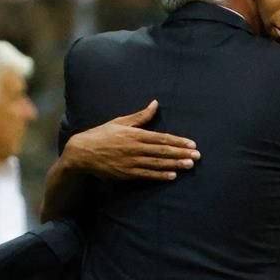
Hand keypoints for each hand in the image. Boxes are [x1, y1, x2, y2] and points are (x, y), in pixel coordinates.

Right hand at [64, 100, 199, 180]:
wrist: (82, 152)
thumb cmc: (102, 134)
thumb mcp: (121, 122)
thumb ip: (140, 116)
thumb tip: (155, 103)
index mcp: (136, 134)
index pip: (162, 138)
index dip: (178, 141)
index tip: (192, 143)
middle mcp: (136, 148)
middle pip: (163, 151)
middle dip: (181, 153)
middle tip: (197, 156)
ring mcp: (131, 162)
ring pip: (157, 163)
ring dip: (175, 164)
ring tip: (189, 165)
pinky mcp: (127, 173)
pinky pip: (147, 174)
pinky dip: (160, 175)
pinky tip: (172, 176)